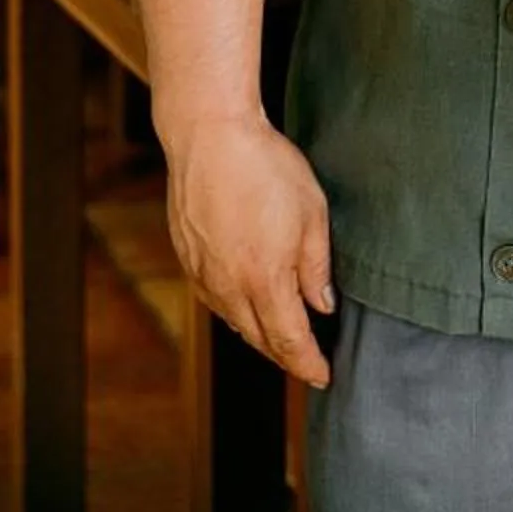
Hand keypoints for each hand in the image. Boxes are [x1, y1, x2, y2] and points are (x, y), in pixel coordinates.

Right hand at [162, 113, 335, 385]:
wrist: (209, 135)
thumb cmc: (266, 166)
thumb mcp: (311, 212)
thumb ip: (317, 266)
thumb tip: (322, 305)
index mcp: (265, 279)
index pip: (290, 340)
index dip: (308, 364)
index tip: (324, 376)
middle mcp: (230, 286)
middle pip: (260, 339)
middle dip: (286, 356)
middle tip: (307, 363)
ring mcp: (204, 274)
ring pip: (235, 322)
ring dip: (260, 335)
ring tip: (281, 340)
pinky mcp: (188, 259)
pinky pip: (215, 300)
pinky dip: (235, 312)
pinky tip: (246, 307)